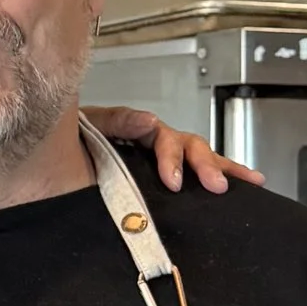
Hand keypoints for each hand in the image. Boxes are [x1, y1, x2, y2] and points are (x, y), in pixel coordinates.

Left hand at [85, 107, 262, 192]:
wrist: (57, 170)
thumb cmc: (70, 145)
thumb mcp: (91, 126)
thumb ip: (117, 121)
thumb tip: (150, 120)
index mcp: (139, 131)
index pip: (164, 138)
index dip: (172, 157)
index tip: (174, 181)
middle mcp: (157, 145)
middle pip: (190, 147)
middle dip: (206, 165)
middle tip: (216, 186)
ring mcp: (164, 163)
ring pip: (200, 160)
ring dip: (223, 168)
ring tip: (249, 179)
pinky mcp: (165, 183)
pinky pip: (197, 178)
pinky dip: (222, 176)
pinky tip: (247, 184)